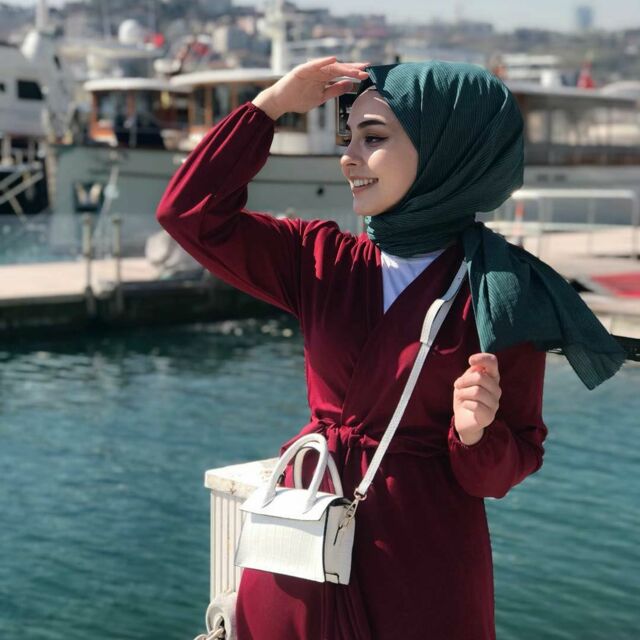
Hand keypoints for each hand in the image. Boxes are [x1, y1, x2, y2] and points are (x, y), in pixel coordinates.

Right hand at [251, 56, 369, 118]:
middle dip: (352, 69)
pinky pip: (313, 65)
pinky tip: (334, 59)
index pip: (341, 73)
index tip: (366, 73)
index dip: (353, 72)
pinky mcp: (301, 71)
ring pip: (329, 67)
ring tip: (355, 68)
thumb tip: (351, 85)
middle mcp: (318, 72)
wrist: (280, 102)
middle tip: (366, 70)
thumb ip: (335, 91)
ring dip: (343, 66)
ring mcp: (310, 70)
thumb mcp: (321, 97)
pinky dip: (323, 61)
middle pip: (338, 68)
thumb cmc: (299, 99)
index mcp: (324, 78)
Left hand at [453, 353, 501, 444]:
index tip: (470, 360)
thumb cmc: (464, 397)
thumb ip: (471, 373)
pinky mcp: (490, 415)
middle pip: (480, 377)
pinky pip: (475, 405)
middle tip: (457, 385)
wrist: (462, 419)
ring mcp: (495, 403)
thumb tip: (476, 367)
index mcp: (491, 378)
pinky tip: (465, 406)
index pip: (493, 362)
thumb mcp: (464, 382)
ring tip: (460, 396)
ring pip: (476, 391)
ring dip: (463, 393)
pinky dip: (465, 403)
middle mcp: (496, 389)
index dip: (482, 358)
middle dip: (464, 380)